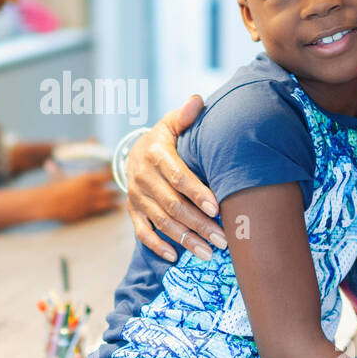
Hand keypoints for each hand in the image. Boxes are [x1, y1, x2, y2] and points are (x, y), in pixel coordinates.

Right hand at [45, 169, 122, 222]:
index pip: (109, 175)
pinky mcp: (87, 213)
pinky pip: (103, 212)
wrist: (47, 203)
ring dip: (116, 202)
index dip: (115, 176)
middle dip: (117, 191)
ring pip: (110, 202)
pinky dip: (109, 211)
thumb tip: (49, 163)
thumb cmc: (52, 188)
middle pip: (112, 190)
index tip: (119, 176)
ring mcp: (90, 203)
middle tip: (123, 191)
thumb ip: (59, 169)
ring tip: (121, 202)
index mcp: (87, 178)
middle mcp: (92, 190)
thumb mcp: (58, 176)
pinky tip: (114, 210)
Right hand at [126, 96, 225, 261]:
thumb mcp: (171, 124)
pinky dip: (158, 246)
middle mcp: (143, 177)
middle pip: (173, 205)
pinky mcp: (133, 211)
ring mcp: (136, 197)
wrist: (133, 152)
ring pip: (162, 222)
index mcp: (155, 154)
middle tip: (223, 239)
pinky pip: (142, 233)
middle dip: (200, 224)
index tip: (217, 207)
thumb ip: (184, 117)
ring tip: (209, 253)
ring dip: (186, 240)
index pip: (178, 176)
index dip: (197, 192)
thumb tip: (197, 101)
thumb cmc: (164, 140)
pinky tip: (175, 257)